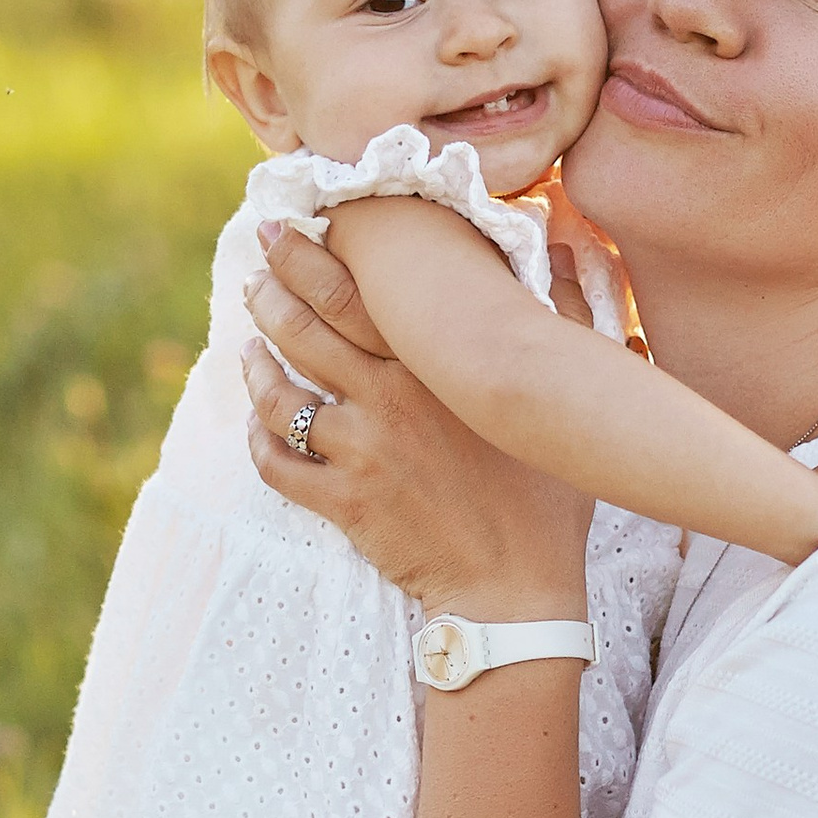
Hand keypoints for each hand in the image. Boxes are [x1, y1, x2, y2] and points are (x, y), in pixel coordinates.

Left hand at [245, 220, 592, 616]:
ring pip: (281, 393)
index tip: (290, 229)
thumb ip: (567, 312)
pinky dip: (258, 442)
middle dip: (270, 289)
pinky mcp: (344, 501)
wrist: (518, 588)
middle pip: (306, 326)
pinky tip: (258, 427)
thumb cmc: (551, 493)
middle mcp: (392, 396)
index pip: (357, 289)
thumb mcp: (569, 394)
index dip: (312, 254)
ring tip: (248, 347)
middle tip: (255, 270)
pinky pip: (276, 463)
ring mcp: (362, 449)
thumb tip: (569, 249)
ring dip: (256, 365)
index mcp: (438, 364)